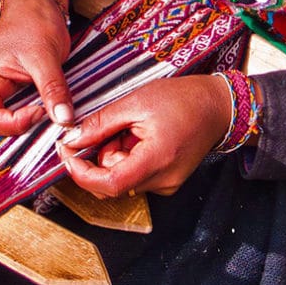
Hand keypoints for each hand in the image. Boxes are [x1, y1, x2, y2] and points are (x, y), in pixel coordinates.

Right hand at [0, 0, 72, 135]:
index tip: (40, 111)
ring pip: (16, 123)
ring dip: (36, 123)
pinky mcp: (23, 91)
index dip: (14, 124)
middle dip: (24, 129)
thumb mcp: (43, 55)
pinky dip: (44, 114)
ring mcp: (8, 92)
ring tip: (56, 113)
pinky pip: (29, 112)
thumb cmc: (31, 20)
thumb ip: (52, 88)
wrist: (38, 2)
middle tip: (51, 117)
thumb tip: (64, 119)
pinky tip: (57, 108)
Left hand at [57, 74, 232, 198]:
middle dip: (102, 156)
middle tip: (114, 128)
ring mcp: (166, 184)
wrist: (216, 107)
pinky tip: (140, 138)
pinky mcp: (166, 182)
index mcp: (156, 161)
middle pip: (112, 182)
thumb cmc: (182, 100)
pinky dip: (127, 158)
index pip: (109, 184)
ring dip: (115, 155)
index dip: (82, 173)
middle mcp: (162, 181)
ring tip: (132, 129)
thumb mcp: (135, 104)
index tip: (68, 155)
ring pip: (121, 179)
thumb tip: (73, 139)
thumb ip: (100, 124)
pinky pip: (134, 176)